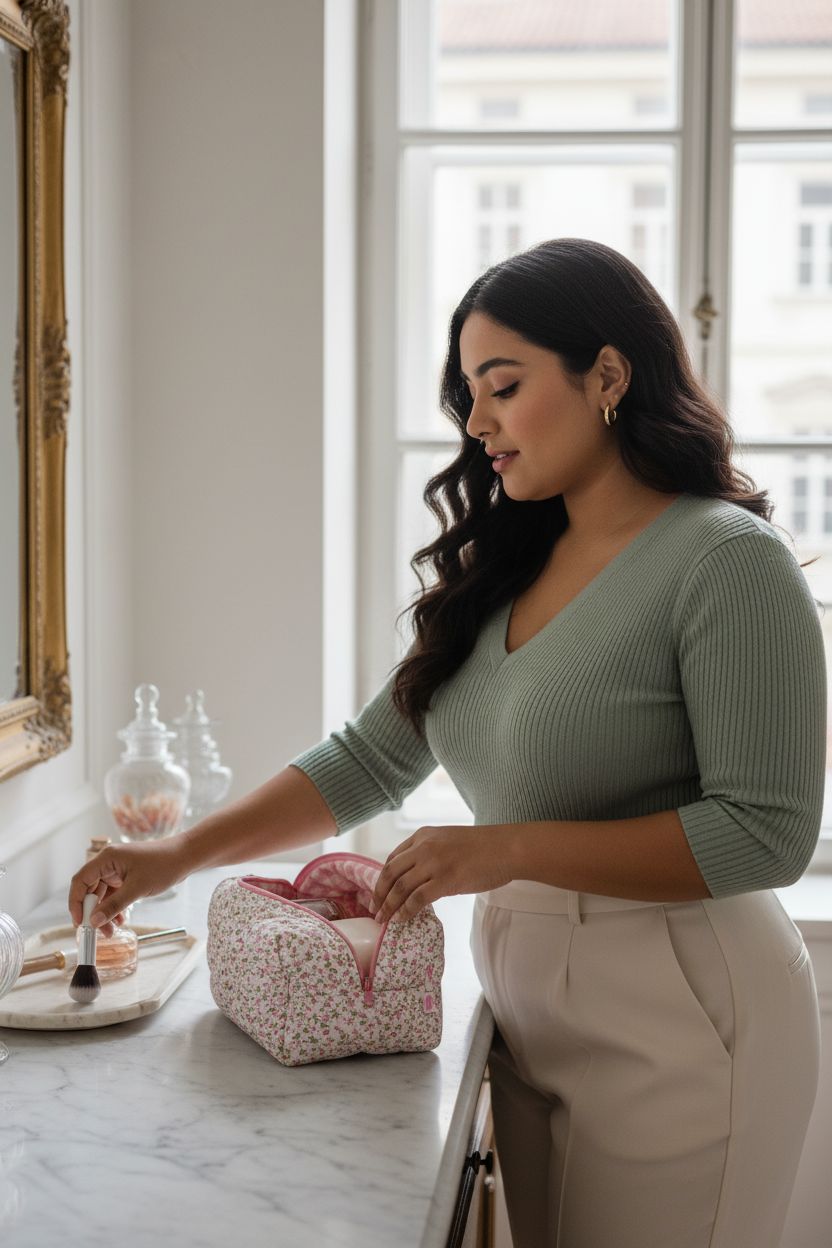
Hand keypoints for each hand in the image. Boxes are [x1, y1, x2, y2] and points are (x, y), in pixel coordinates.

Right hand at [68, 839, 188, 934]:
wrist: (185, 857)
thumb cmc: (163, 865)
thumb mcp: (137, 889)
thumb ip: (114, 905)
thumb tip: (93, 921)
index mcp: (107, 858)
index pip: (80, 881)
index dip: (76, 903)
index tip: (80, 922)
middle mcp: (108, 862)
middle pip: (90, 890)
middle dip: (93, 912)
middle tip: (99, 931)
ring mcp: (117, 869)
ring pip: (102, 894)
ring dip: (105, 912)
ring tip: (112, 930)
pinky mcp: (126, 876)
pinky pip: (113, 894)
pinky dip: (115, 907)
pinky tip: (121, 920)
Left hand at [368, 825, 514, 924]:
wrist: (507, 848)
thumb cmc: (483, 847)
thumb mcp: (448, 842)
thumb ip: (430, 855)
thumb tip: (418, 881)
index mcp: (423, 835)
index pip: (393, 858)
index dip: (382, 878)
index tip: (379, 893)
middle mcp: (424, 847)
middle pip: (390, 873)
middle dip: (379, 894)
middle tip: (375, 910)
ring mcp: (434, 863)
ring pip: (400, 887)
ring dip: (389, 906)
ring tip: (383, 920)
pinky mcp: (445, 880)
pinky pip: (417, 899)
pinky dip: (406, 911)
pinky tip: (402, 920)